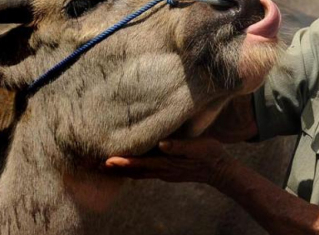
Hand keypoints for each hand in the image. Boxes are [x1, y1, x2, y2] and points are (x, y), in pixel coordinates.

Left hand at [104, 138, 235, 186]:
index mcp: (168, 163)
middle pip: (135, 172)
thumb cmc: (210, 154)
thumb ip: (179, 146)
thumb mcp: (198, 147)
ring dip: (122, 171)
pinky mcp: (169, 172)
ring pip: (139, 174)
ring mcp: (166, 173)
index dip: (124, 162)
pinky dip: (134, 170)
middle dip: (116, 169)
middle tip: (97, 166)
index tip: (108, 160)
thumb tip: (162, 144)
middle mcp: (164, 171)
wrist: (221, 170)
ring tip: (106, 167)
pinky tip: (129, 167)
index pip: (141, 163)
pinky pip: (146, 173)